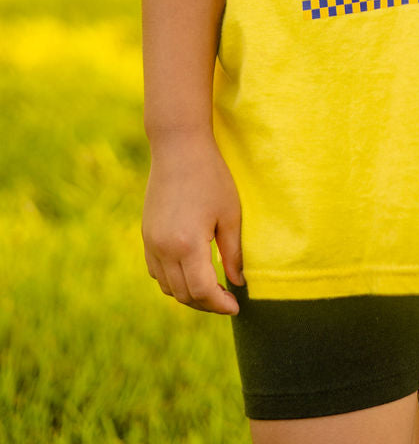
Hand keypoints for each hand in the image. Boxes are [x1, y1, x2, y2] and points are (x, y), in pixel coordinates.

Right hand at [142, 135, 244, 314]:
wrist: (178, 148)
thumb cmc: (210, 176)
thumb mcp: (230, 213)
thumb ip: (233, 252)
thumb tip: (238, 282)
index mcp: (187, 244)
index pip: (202, 290)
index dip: (220, 304)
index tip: (236, 306)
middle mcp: (164, 248)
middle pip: (183, 294)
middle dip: (206, 303)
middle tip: (227, 299)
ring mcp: (150, 243)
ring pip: (168, 287)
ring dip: (189, 294)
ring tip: (212, 288)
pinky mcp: (146, 235)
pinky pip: (156, 272)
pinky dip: (172, 280)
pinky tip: (191, 272)